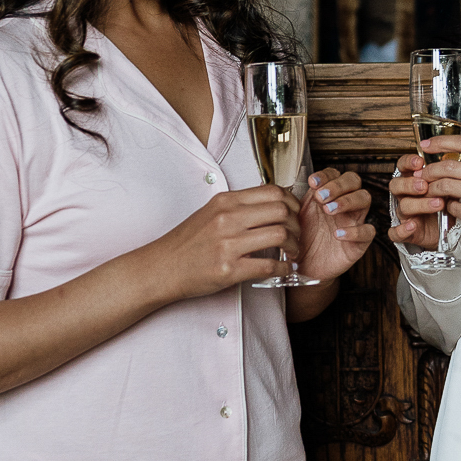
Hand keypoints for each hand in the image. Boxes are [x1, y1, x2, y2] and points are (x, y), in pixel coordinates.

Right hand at [148, 186, 301, 300]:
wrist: (162, 267)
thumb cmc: (188, 242)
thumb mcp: (211, 212)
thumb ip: (239, 207)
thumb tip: (272, 203)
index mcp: (225, 201)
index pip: (273, 191)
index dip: (292, 202)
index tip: (295, 214)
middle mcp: (227, 218)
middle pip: (281, 211)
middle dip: (297, 224)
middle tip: (297, 235)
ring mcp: (228, 244)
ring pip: (279, 235)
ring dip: (294, 246)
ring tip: (293, 253)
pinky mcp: (228, 269)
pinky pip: (268, 266)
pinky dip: (283, 268)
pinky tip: (284, 269)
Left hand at [294, 169, 374, 280]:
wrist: (304, 266)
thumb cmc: (302, 238)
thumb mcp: (296, 215)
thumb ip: (298, 198)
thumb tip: (299, 184)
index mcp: (328, 195)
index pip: (335, 174)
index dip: (326, 175)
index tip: (313, 182)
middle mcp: (343, 205)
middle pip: (354, 181)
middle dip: (338, 185)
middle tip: (321, 196)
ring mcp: (353, 221)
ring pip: (365, 198)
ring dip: (347, 200)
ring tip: (329, 210)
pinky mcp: (359, 243)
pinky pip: (368, 232)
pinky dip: (355, 231)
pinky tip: (338, 234)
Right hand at [387, 152, 443, 250]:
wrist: (446, 231)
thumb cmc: (445, 205)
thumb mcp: (448, 188)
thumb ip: (447, 178)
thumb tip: (456, 165)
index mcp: (412, 181)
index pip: (402, 167)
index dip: (407, 163)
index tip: (419, 162)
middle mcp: (405, 196)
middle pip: (396, 185)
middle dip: (409, 184)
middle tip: (424, 185)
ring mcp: (404, 214)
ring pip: (403, 207)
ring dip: (419, 204)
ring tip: (438, 203)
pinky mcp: (406, 233)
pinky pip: (396, 233)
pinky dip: (402, 230)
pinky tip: (413, 226)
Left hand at [406, 133, 460, 254]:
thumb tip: (455, 156)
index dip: (440, 142)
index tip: (427, 145)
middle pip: (448, 166)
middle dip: (430, 170)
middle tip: (423, 174)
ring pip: (446, 186)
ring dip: (433, 189)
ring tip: (430, 190)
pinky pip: (453, 207)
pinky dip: (447, 207)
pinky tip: (449, 207)